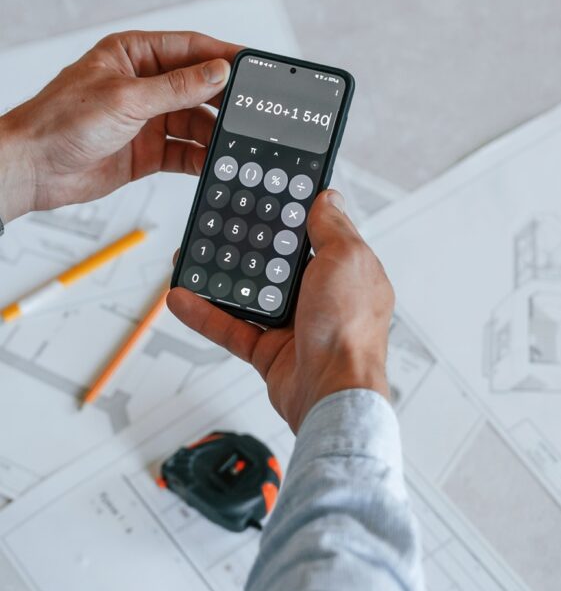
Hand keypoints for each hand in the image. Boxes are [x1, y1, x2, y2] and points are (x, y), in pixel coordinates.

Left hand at [0, 30, 241, 221]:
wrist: (34, 168)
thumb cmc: (61, 121)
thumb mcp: (126, 97)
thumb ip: (177, 87)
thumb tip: (218, 71)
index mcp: (133, 55)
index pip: (189, 48)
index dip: (223, 56)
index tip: (252, 65)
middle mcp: (144, 85)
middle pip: (197, 87)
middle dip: (223, 99)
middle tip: (250, 110)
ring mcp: (147, 119)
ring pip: (195, 122)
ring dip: (213, 133)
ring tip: (233, 141)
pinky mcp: (148, 151)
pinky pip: (185, 151)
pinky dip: (201, 157)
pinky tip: (214, 160)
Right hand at [167, 191, 392, 432]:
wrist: (332, 395)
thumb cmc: (350, 331)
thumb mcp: (346, 260)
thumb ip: (332, 228)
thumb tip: (328, 198)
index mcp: (346, 273)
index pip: (316, 235)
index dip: (292, 216)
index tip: (266, 196)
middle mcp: (322, 298)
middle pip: (277, 263)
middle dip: (247, 246)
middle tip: (219, 224)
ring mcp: (295, 325)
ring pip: (249, 295)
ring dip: (219, 278)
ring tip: (191, 258)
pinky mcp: (270, 352)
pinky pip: (231, 328)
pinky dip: (205, 314)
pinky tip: (181, 297)